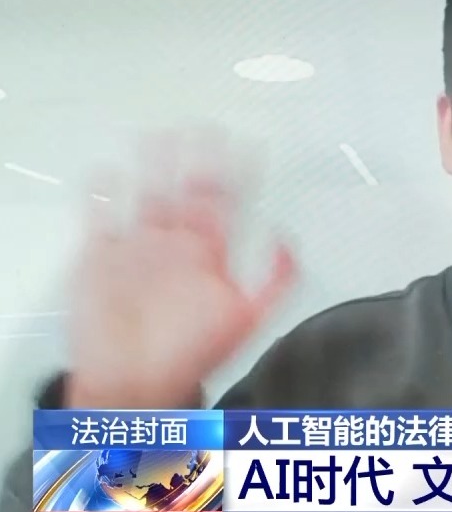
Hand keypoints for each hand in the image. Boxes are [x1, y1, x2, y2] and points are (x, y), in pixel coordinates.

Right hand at [64, 129, 295, 408]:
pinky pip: (99, 218)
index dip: (242, 175)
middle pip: (189, 189)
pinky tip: (106, 175)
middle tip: (205, 125)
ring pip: (148, 194)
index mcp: (212, 254)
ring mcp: (140, 249)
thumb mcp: (248, 318)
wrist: (137, 386)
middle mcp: (178, 245)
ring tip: (158, 137)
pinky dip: (100, 196)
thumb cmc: (190, 355)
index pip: (230, 203)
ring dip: (152, 166)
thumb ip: (277, 280)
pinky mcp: (102, 259)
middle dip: (197, 158)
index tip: (251, 145)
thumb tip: (291, 239)